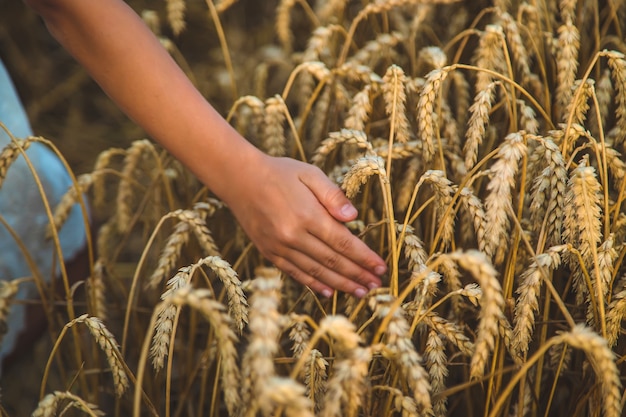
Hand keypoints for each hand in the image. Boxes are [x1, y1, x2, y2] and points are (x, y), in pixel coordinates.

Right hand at [224, 154, 385, 297]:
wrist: (239, 178)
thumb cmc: (280, 172)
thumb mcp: (310, 174)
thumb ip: (333, 195)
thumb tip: (354, 217)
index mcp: (307, 215)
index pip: (343, 242)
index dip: (364, 258)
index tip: (380, 267)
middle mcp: (293, 235)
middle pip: (333, 261)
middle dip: (357, 275)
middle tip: (376, 285)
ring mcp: (279, 247)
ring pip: (316, 272)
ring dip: (341, 285)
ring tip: (360, 293)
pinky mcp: (269, 252)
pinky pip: (295, 273)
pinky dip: (314, 284)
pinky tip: (329, 292)